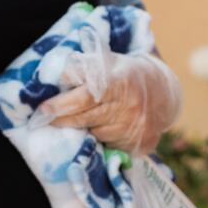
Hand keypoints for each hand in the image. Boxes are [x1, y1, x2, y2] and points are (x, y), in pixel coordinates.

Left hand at [43, 49, 179, 155]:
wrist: (163, 92)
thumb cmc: (126, 74)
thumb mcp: (108, 62)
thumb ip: (83, 67)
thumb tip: (57, 77)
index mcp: (120, 83)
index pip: (86, 97)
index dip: (63, 104)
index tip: (44, 109)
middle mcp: (129, 107)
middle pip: (86, 119)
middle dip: (63, 119)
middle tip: (47, 118)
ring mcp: (136, 128)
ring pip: (97, 134)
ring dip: (86, 128)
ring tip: (88, 117)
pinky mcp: (140, 145)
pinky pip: (111, 146)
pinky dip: (104, 139)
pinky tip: (107, 128)